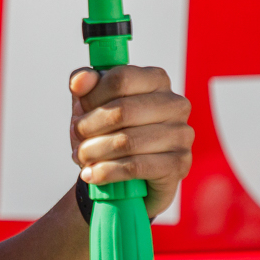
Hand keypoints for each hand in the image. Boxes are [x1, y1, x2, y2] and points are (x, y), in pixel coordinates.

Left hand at [69, 65, 194, 219]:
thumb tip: (78, 81)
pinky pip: (135, 166)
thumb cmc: (112, 133)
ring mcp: (181, 134)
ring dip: (94, 152)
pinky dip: (106, 172)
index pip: (121, 78)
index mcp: (156, 80)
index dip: (92, 96)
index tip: (80, 111)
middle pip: (122, 110)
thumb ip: (86, 88)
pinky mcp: (179, 163)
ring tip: (82, 158)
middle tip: (77, 139)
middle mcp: (175, 104)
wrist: (131, 180)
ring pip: (126, 141)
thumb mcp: (94, 106)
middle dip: (89, 127)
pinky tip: (92, 174)